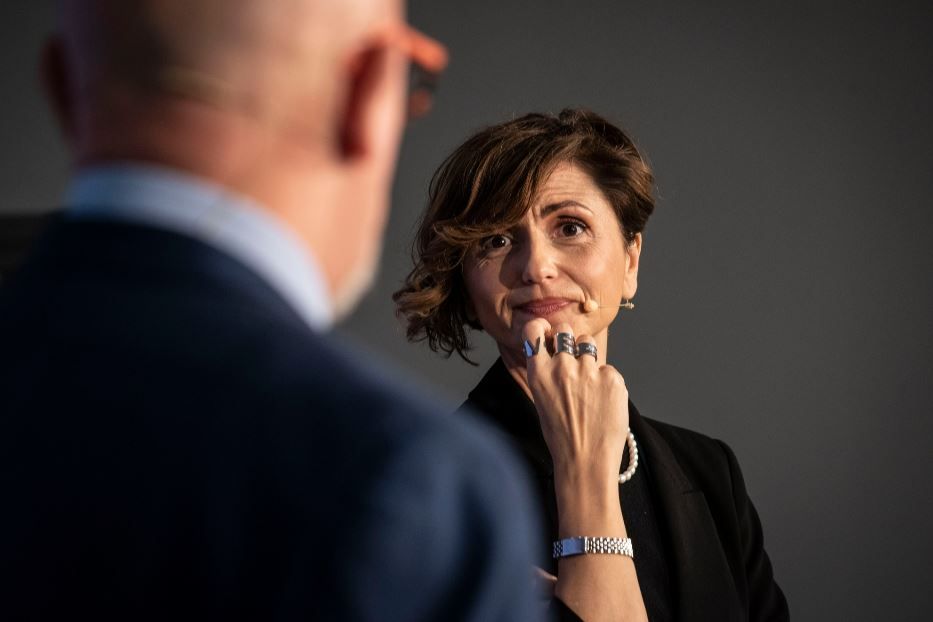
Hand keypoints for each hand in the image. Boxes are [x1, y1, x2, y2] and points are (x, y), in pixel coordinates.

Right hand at [521, 319, 629, 488]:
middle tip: (574, 358)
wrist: (586, 462)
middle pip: (565, 330)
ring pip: (589, 345)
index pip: (534, 330)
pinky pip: (609, 370)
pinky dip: (608, 383)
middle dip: (569, 339)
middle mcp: (562, 366)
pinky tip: (603, 404)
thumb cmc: (561, 437)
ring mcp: (589, 371)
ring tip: (590, 385)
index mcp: (538, 373)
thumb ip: (548, 373)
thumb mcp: (542, 401)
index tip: (547, 332)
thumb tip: (558, 352)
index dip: (542, 327)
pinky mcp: (612, 378)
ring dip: (589, 358)